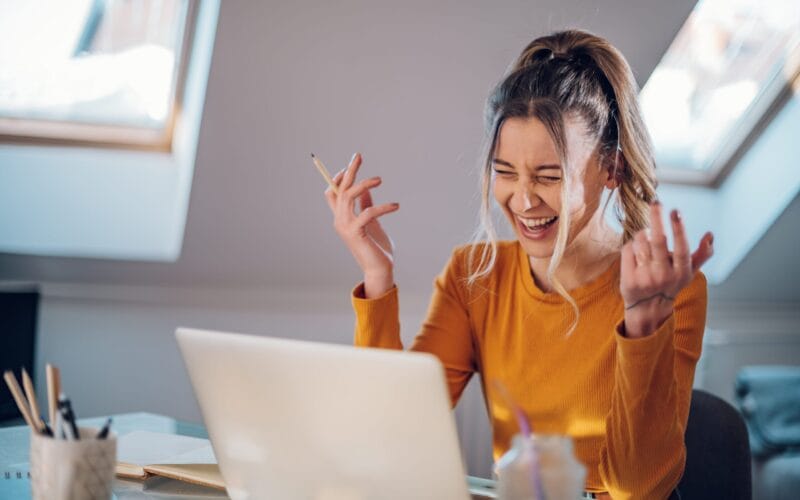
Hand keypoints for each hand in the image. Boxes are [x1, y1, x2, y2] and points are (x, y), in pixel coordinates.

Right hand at [324, 152, 398, 296]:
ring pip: (348, 196)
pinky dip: (383, 206)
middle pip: (339, 189)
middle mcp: (339, 220)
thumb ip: (366, 205)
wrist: (379, 269)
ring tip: (380, 179)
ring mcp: (345, 227)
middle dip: (349, 170)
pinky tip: (396, 206)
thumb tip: (366, 189)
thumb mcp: (372, 222)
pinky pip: (367, 212)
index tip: (351, 165)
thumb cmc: (376, 247)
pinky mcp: (356, 233)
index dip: (338, 177)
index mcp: (341, 217)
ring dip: (364, 184)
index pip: (332, 192)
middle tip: (359, 155)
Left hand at [619, 202, 713, 337]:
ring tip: (646, 235)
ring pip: (641, 242)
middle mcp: (664, 275)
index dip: (679, 229)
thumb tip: (710, 235)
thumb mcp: (688, 273)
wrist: (648, 309)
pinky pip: (628, 250)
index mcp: (681, 272)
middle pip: (658, 241)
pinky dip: (632, 245)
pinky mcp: (628, 279)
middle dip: (657, 218)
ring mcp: (645, 278)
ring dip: (643, 233)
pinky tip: (636, 249)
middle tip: (656, 202)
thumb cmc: (670, 284)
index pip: (681, 248)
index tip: (676, 211)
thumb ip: (702, 254)